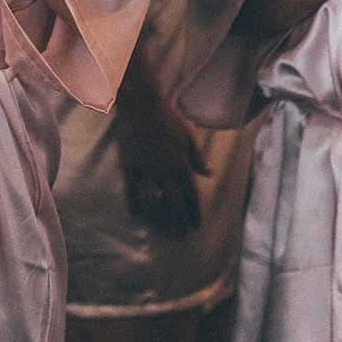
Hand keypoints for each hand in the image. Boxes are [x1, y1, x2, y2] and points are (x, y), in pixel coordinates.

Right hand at [110, 79, 204, 233]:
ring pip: (156, 200)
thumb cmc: (166, 118)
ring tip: (161, 232)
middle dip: (181, 222)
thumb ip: (198, 157)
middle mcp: (166, 169)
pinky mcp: (131, 165)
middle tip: (182, 238)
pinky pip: (132, 190)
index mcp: (182, 162)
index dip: (195, 212)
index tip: (197, 226)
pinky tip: (136, 216)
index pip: (192, 194)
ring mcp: (148, 168)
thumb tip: (211, 173)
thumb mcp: (187, 136)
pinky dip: (134, 204)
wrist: (141, 104)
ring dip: (160, 218)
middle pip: (176, 202)